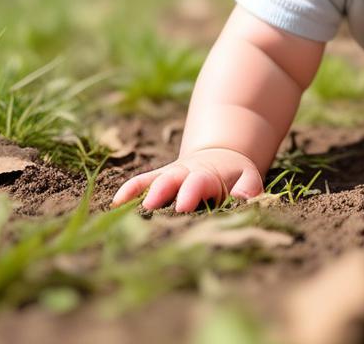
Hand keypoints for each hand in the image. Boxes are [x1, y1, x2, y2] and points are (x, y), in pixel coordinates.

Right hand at [110, 147, 262, 211]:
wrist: (219, 158)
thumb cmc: (235, 176)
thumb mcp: (248, 177)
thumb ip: (249, 187)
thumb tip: (243, 198)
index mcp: (209, 175)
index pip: (199, 181)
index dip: (190, 191)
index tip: (183, 205)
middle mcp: (185, 173)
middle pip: (170, 179)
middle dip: (160, 191)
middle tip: (150, 206)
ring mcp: (168, 176)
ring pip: (152, 180)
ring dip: (139, 192)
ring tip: (123, 206)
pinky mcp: (156, 181)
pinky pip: (141, 182)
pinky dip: (129, 190)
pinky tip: (114, 204)